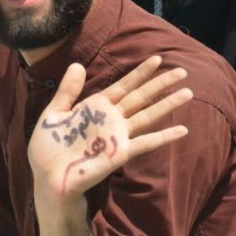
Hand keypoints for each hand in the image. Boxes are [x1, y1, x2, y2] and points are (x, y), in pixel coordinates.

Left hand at [28, 56, 191, 209]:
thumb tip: (78, 64)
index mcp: (95, 107)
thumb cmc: (47, 148)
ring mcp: (117, 136)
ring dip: (167, 104)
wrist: (46, 176)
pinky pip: (146, 143)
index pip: (123, 85)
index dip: (140, 73)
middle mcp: (110, 119)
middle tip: (182, 70)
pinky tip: (182, 130)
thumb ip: (67, 91)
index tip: (157, 59)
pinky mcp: (119, 153)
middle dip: (160, 83)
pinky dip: (164, 136)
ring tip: (188, 92)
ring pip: (148, 115)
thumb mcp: (53, 113)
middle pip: (141, 97)